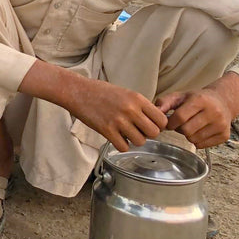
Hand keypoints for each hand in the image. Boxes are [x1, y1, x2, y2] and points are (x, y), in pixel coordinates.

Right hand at [20, 60, 166, 151]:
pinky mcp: (106, 130)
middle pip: (154, 133)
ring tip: (124, 133)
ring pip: (140, 141)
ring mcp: (118, 120)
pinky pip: (124, 146)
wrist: (76, 91)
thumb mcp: (124, 93)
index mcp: (137, 98)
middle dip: (147, 134)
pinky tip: (115, 137)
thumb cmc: (100, 91)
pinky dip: (121, 144)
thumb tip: (154, 121)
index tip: (149, 125)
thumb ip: (139, 106)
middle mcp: (130, 109)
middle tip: (137, 130)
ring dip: (133, 140)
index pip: (162, 119)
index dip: (158, 125)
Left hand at [157, 84, 234, 148]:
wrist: (222, 102)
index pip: (180, 117)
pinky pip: (202, 145)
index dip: (171, 123)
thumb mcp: (180, 96)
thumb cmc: (197, 99)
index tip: (169, 123)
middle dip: (179, 129)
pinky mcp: (224, 136)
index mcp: (200, 100)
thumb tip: (155, 112)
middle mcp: (213, 112)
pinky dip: (196, 141)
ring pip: (194, 139)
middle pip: (187, 130)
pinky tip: (199, 131)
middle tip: (181, 124)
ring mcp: (220, 125)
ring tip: (190, 126)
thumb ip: (164, 102)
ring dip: (188, 135)